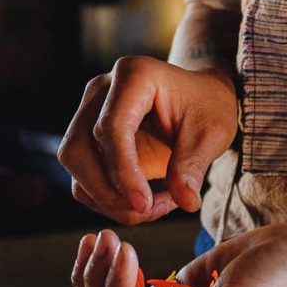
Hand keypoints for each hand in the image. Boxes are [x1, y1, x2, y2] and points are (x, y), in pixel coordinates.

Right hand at [57, 56, 236, 224]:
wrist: (201, 99)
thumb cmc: (208, 107)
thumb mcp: (211, 133)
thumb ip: (193, 165)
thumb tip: (186, 201)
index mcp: (134, 75)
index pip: (111, 127)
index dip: (123, 171)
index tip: (144, 204)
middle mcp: (102, 89)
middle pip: (78, 148)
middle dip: (107, 191)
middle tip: (148, 211)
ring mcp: (89, 111)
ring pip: (75, 165)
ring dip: (106, 199)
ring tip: (153, 208)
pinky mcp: (88, 135)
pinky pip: (82, 175)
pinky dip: (106, 198)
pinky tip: (143, 202)